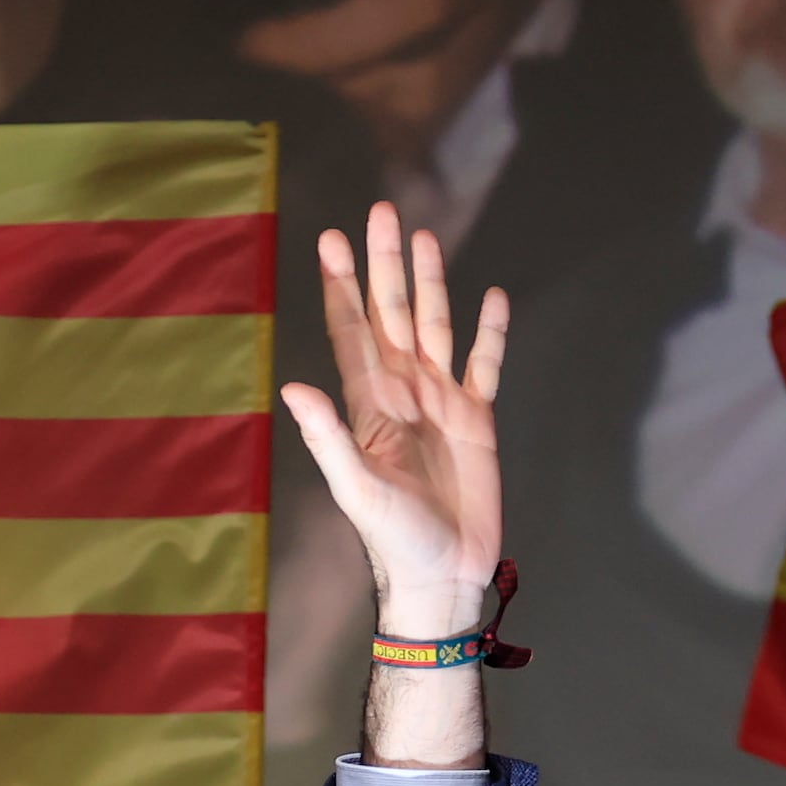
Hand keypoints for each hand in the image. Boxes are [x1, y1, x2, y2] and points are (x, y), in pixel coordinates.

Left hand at [281, 205, 504, 768]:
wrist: (440, 576)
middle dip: (386, 264)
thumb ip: (327, 436)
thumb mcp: (356, 489)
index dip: (341, 286)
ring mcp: (441, 403)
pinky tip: (491, 296)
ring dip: (432, 283)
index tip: (332, 237)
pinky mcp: (478, 420)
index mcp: (369, 405)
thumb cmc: (393, 540)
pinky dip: (489, 332)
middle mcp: (402, 393)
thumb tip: (293, 387)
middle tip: (383, 209)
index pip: (351, 332)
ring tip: (425, 236)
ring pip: (436, 327)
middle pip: (392, 314)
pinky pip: (485, 365)